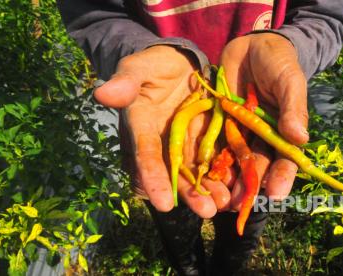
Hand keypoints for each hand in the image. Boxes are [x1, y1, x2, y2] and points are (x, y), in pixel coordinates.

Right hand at [94, 46, 230, 217]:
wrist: (179, 63)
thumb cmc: (154, 65)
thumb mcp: (138, 67)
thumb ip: (126, 81)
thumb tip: (102, 92)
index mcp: (143, 127)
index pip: (147, 154)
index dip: (154, 178)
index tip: (163, 204)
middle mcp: (164, 141)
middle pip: (176, 171)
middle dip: (190, 193)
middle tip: (207, 211)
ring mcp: (187, 141)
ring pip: (197, 170)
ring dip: (211, 188)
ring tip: (228, 204)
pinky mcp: (206, 136)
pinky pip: (216, 156)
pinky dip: (226, 170)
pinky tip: (240, 184)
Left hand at [220, 33, 308, 206]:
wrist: (251, 46)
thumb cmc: (278, 62)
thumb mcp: (289, 81)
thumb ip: (293, 108)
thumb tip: (300, 138)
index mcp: (283, 131)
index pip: (284, 159)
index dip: (282, 177)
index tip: (277, 194)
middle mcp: (261, 137)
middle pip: (257, 166)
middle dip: (250, 186)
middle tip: (241, 204)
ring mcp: (240, 131)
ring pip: (234, 160)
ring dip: (228, 180)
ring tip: (221, 199)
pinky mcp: (220, 123)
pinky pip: (214, 143)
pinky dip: (210, 159)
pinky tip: (203, 175)